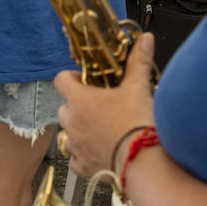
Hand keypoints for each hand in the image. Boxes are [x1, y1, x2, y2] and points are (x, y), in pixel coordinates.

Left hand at [54, 33, 157, 176]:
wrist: (142, 162)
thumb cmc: (136, 125)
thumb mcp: (138, 88)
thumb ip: (138, 61)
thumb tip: (145, 39)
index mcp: (80, 100)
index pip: (61, 80)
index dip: (71, 78)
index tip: (85, 80)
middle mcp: (72, 122)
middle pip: (64, 107)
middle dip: (77, 106)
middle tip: (98, 105)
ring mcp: (75, 145)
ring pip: (66, 133)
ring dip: (78, 130)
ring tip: (98, 129)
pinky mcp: (83, 166)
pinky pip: (74, 159)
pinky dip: (82, 156)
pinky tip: (96, 152)